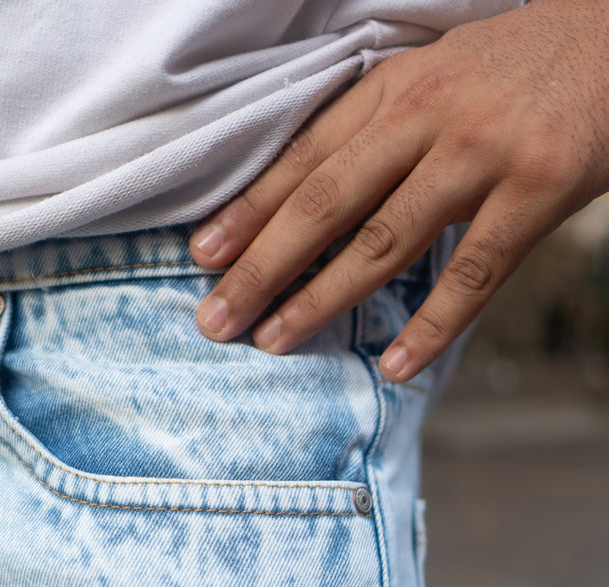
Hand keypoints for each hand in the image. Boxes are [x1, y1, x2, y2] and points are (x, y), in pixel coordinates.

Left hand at [190, 0, 608, 381]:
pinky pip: (474, 273)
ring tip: (274, 342)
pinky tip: (396, 366)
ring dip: (322, 299)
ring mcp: (481, 154)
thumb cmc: (518, 67)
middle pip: (324, 204)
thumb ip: (376, 132)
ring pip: (384, 241)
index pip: (303, 159)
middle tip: (215, 319)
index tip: (202, 256)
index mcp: (394, 89)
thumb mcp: (434, 77)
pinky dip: (433, 325)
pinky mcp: (538, 189)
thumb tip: (311, 202)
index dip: (247, 211)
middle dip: (262, 267)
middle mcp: (426, 118)